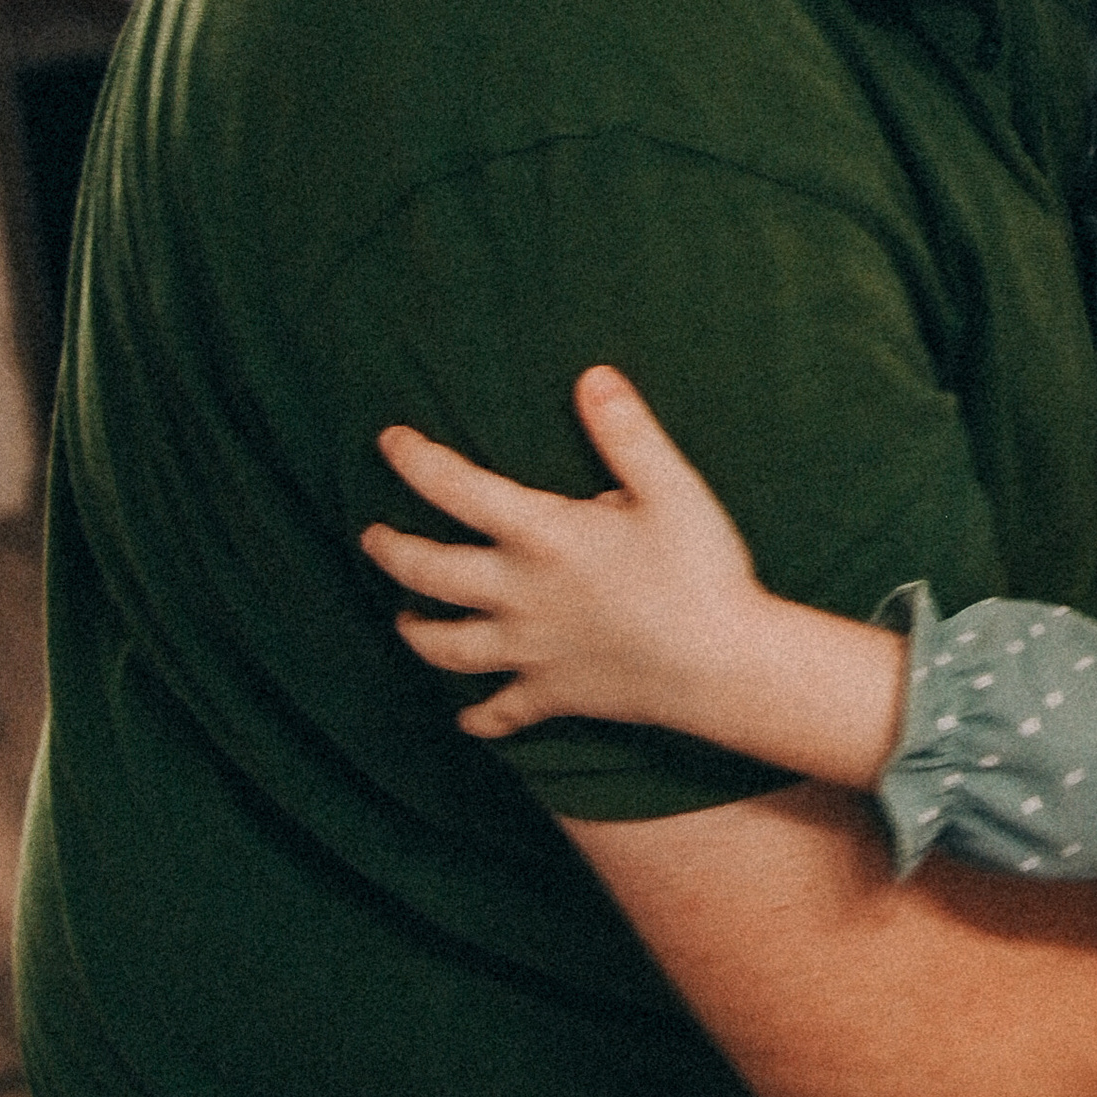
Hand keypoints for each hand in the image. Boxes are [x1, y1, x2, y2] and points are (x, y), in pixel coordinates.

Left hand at [362, 365, 777, 743]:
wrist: (723, 668)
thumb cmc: (701, 573)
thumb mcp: (672, 488)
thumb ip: (627, 432)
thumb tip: (591, 376)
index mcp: (543, 536)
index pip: (457, 489)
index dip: (416, 461)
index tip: (389, 442)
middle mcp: (520, 595)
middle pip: (431, 573)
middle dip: (393, 552)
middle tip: (372, 537)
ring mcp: (532, 651)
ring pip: (449, 647)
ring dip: (417, 633)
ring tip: (401, 618)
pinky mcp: (555, 695)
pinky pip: (503, 711)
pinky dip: (480, 718)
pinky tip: (467, 720)